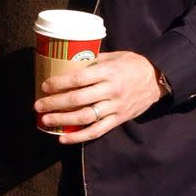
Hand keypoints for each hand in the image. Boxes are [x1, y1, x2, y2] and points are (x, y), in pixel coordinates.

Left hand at [35, 50, 169, 141]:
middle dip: (55, 103)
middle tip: (38, 105)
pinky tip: (63, 139)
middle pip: (78, 99)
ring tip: (45, 120)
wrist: (157, 80)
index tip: (45, 86)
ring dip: (62, 120)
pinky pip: (96, 131)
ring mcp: (115, 107)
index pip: (79, 78)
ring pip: (85, 117)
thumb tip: (68, 63)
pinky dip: (78, 137)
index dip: (60, 83)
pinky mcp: (118, 119)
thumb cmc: (132, 65)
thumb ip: (93, 60)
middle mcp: (111, 90)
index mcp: (108, 72)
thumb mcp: (114, 56)